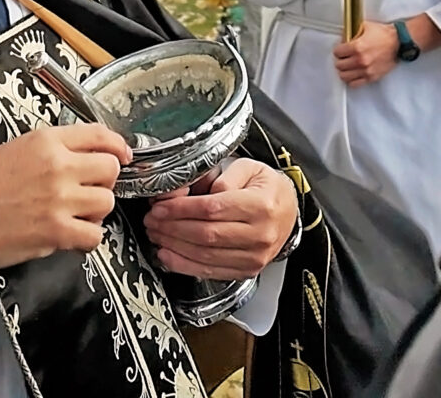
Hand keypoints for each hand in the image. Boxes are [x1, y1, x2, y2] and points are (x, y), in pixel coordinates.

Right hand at [0, 123, 131, 268]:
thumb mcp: (16, 149)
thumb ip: (54, 149)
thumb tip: (87, 157)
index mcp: (47, 141)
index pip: (100, 135)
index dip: (117, 147)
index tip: (121, 155)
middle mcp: (58, 166)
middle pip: (110, 169)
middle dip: (103, 182)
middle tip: (87, 190)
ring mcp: (60, 199)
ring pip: (106, 202)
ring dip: (94, 211)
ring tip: (74, 214)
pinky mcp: (56, 231)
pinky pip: (95, 236)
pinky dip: (87, 238)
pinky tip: (70, 235)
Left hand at [142, 158, 298, 279]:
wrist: (289, 213)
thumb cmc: (267, 189)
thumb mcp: (249, 168)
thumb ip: (221, 176)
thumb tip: (192, 192)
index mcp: (261, 205)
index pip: (213, 209)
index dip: (181, 209)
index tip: (160, 207)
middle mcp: (260, 234)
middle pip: (206, 234)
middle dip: (172, 228)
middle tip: (152, 220)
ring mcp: (254, 257)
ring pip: (205, 254)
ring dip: (174, 246)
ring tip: (156, 234)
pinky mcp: (247, 271)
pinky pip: (210, 271)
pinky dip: (184, 265)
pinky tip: (167, 255)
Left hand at [333, 21, 398, 86]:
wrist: (399, 42)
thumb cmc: (385, 35)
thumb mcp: (365, 26)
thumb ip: (352, 31)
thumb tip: (343, 36)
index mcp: (357, 47)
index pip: (337, 53)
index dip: (338, 50)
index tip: (340, 50)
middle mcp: (360, 60)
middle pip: (339, 65)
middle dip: (340, 60)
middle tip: (343, 57)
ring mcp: (365, 70)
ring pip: (344, 76)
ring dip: (344, 71)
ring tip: (347, 67)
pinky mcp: (371, 77)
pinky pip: (355, 84)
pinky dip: (351, 80)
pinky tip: (353, 74)